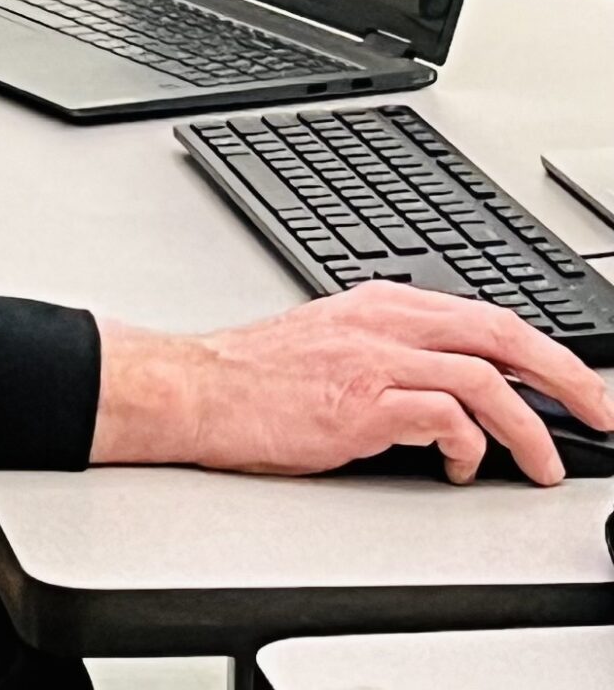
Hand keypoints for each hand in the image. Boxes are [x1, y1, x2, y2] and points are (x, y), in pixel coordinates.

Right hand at [92, 285, 613, 483]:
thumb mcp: (334, 345)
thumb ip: (393, 354)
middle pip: (502, 334)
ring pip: (485, 378)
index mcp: (379, 303)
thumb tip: (455, 392)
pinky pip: (444, 418)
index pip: (485, 315)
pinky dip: (468, 446)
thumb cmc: (257, 377)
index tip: (574, 383)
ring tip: (543, 465)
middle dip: (566, 377)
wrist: (198, 389)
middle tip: (599, 413)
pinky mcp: (362, 402)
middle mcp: (382, 321)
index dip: (543, 350)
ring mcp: (373, 359)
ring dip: (529, 429)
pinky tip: (460, 468)